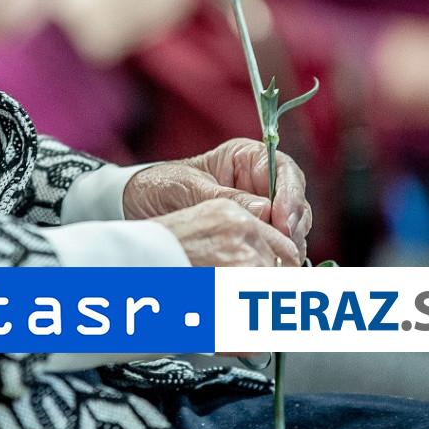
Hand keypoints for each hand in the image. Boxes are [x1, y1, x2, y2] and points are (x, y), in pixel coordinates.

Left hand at [124, 138, 311, 262]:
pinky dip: (273, 259)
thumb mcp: (189, 188)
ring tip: (277, 262)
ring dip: (287, 246)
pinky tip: (267, 270)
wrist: (134, 205)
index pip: (284, 171)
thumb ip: (227, 198)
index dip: (291, 195)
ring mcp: (258, 211)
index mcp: (247, 159)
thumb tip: (266, 210)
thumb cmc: (160, 185)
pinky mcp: (250, 236)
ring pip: (290, 229)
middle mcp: (258, 183)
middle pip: (294, 203)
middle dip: (293, 225)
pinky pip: (271, 248)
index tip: (284, 219)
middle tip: (284, 247)